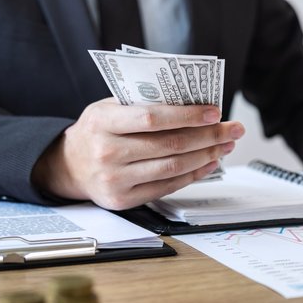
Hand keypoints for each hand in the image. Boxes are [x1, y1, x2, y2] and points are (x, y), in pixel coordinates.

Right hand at [32, 98, 244, 209]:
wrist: (69, 166)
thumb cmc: (96, 131)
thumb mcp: (108, 108)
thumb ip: (141, 103)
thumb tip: (191, 103)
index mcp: (102, 122)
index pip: (151, 118)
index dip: (187, 116)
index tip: (214, 112)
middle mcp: (108, 153)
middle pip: (169, 145)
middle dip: (208, 136)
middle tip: (233, 129)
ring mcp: (116, 180)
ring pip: (172, 167)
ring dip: (206, 155)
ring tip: (226, 144)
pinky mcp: (124, 199)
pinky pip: (167, 186)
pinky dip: (193, 174)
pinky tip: (209, 163)